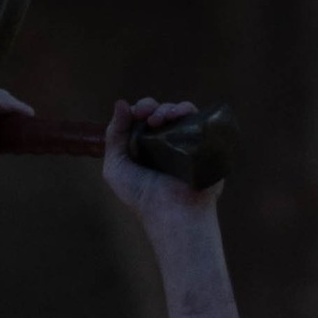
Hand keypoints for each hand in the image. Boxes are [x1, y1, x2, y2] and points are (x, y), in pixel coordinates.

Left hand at [102, 96, 222, 220]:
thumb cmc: (142, 197)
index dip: (138, 111)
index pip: (141, 119)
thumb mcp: (116, 168)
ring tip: (163, 118)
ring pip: (179, 113)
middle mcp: (165, 143)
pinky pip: (199, 119)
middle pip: (159, 113)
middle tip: (148, 115)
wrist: (172, 213)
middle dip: (151, 107)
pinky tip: (179, 116)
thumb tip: (121, 103)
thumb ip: (113, 136)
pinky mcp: (203, 143)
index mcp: (144, 147)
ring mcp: (185, 142)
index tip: (136, 113)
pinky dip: (188, 111)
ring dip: (169, 108)